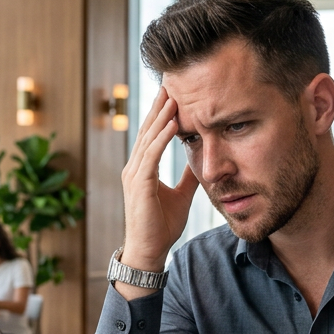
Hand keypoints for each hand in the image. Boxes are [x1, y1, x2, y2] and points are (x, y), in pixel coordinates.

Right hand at [118, 87, 199, 286]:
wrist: (149, 251)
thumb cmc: (161, 226)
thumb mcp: (181, 195)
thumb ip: (187, 176)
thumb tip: (199, 160)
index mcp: (143, 169)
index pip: (152, 135)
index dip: (162, 114)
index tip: (174, 94)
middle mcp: (134, 167)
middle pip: (148, 130)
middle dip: (159, 107)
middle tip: (170, 83)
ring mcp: (134, 175)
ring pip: (149, 139)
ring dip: (162, 117)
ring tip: (173, 97)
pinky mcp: (139, 184)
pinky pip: (151, 156)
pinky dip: (162, 138)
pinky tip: (174, 124)